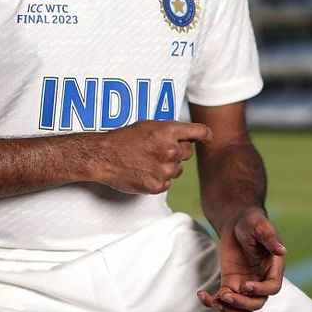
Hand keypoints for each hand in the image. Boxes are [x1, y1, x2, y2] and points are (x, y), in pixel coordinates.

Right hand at [96, 120, 211, 193]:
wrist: (104, 156)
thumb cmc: (125, 138)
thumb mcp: (150, 125)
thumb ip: (172, 131)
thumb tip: (191, 138)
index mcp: (169, 131)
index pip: (199, 132)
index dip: (205, 135)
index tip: (207, 137)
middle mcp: (170, 150)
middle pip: (188, 153)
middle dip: (178, 151)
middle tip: (160, 149)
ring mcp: (165, 170)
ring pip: (178, 169)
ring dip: (169, 166)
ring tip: (148, 160)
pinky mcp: (157, 186)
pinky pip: (168, 183)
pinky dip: (159, 179)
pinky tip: (145, 171)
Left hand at [197, 208, 286, 311]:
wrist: (237, 222)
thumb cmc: (253, 222)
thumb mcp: (262, 227)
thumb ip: (271, 238)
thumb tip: (282, 251)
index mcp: (273, 267)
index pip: (272, 287)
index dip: (261, 291)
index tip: (245, 285)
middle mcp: (261, 280)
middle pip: (257, 303)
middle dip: (242, 303)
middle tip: (226, 295)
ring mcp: (245, 285)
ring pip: (242, 309)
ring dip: (230, 310)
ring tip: (216, 299)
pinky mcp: (230, 284)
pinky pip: (224, 301)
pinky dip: (213, 302)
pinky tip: (203, 294)